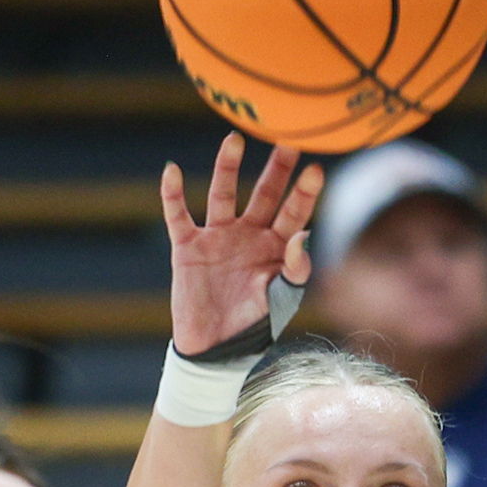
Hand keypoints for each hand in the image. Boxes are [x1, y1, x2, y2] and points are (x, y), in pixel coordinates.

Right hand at [160, 134, 321, 357]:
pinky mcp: (188, 247)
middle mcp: (248, 234)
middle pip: (265, 192)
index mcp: (275, 246)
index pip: (294, 212)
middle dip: (277, 167)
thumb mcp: (281, 300)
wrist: (215, 348)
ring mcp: (217, 237)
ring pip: (223, 194)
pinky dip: (172, 194)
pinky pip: (178, 215)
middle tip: (288, 137)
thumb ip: (295, 270)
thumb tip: (303, 236)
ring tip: (234, 140)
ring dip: (227, 168)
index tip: (315, 169)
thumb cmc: (254, 324)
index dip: (304, 192)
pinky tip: (171, 170)